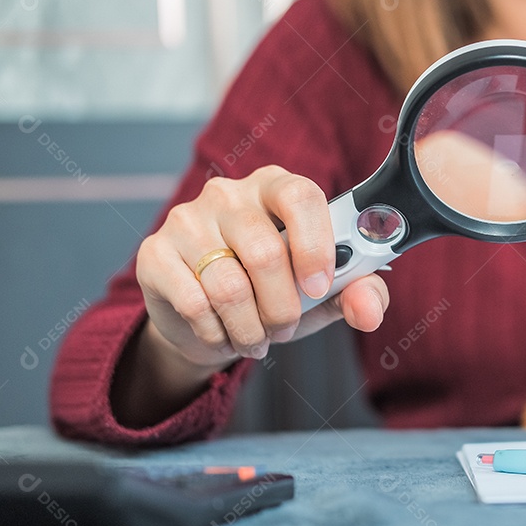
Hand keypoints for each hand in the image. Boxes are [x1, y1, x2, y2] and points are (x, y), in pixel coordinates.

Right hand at [136, 164, 389, 369]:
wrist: (209, 320)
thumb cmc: (274, 293)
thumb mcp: (323, 295)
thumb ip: (357, 294)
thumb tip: (370, 311)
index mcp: (277, 187)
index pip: (300, 197)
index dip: (313, 245)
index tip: (319, 287)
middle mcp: (229, 194)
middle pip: (265, 253)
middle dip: (282, 308)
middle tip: (285, 328)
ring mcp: (187, 219)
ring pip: (229, 286)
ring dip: (250, 328)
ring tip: (256, 338)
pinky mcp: (155, 252)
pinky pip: (194, 303)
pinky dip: (217, 333)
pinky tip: (222, 334)